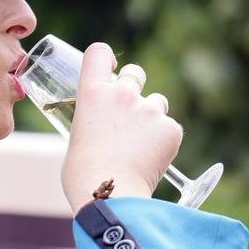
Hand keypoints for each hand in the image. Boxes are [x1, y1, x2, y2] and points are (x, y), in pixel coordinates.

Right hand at [61, 42, 182, 214]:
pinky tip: (151, 159)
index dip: (106, 58)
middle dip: (134, 85)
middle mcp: (121, 94)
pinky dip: (163, 140)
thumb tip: (104, 129)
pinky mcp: (170, 128)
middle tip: (130, 110)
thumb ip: (93, 121)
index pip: (98, 52)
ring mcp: (148, 110)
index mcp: (91, 93)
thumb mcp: (78, 136)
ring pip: (157, 102)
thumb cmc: (84, 175)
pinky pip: (169, 127)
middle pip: (135, 72)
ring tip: (139, 146)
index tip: (111, 69)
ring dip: (151, 117)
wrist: (110, 196)